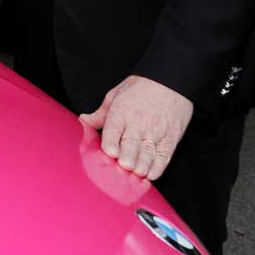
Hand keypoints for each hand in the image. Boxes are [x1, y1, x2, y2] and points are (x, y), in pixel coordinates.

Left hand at [80, 75, 194, 181]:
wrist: (170, 80)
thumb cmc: (141, 88)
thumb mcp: (116, 95)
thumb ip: (101, 113)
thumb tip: (84, 121)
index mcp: (121, 112)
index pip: (114, 129)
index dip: (112, 141)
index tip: (110, 152)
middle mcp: (139, 123)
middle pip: (132, 143)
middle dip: (128, 155)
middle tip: (125, 166)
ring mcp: (156, 132)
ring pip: (148, 152)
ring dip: (142, 164)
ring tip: (137, 172)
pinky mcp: (170, 138)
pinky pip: (164, 155)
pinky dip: (158, 167)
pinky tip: (151, 174)